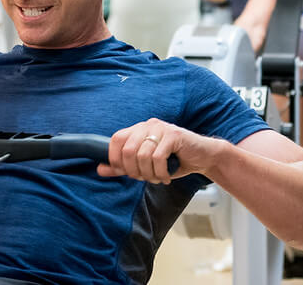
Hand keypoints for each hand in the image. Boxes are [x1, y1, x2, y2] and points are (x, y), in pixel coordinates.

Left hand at [97, 118, 223, 184]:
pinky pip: (158, 157)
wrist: (203, 157)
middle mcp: (148, 125)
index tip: (126, 172)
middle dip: (134, 171)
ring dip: (149, 174)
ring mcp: (162, 128)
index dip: (116, 160)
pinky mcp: (174, 135)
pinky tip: (167, 176)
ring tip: (158, 177)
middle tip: (145, 178)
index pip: (115, 140)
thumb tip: (100, 168)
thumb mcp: (145, 164)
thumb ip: (122, 166)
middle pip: (127, 150)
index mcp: (138, 129)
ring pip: (143, 156)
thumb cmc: (174, 160)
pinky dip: (161, 172)